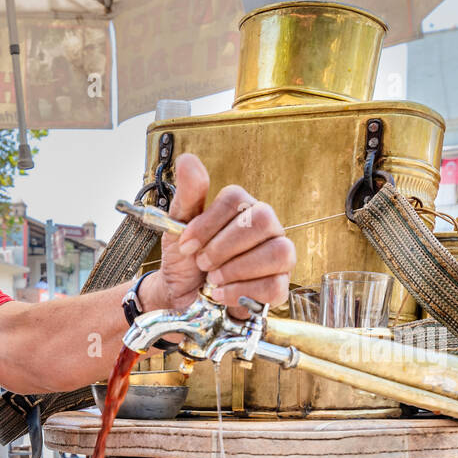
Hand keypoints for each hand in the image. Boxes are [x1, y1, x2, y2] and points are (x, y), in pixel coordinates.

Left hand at [139, 152, 294, 319]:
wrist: (181, 296)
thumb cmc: (186, 260)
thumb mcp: (178, 227)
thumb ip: (187, 195)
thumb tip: (188, 160)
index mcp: (242, 208)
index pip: (236, 199)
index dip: (208, 223)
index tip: (186, 244)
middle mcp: (266, 227)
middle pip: (261, 220)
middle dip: (224, 246)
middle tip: (203, 262)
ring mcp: (277, 255)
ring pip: (276, 252)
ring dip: (236, 269)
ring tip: (212, 280)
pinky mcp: (279, 285)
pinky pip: (274, 285)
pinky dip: (242, 292)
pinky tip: (222, 294)